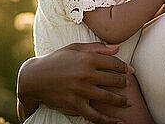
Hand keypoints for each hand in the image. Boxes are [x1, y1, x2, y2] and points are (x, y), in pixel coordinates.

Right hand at [17, 43, 132, 123]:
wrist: (34, 77)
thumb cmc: (56, 60)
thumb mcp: (74, 48)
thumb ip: (96, 48)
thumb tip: (117, 48)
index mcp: (87, 58)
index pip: (113, 63)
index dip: (124, 68)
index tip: (130, 71)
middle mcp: (86, 74)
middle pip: (114, 80)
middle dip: (124, 83)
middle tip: (128, 85)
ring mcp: (81, 91)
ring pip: (108, 98)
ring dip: (121, 101)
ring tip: (128, 103)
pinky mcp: (74, 105)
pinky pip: (95, 115)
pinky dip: (108, 121)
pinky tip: (118, 122)